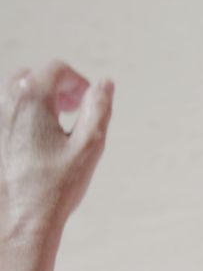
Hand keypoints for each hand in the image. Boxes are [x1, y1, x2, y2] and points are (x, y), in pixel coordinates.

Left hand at [0, 62, 113, 270]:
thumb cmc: (55, 187)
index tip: (88, 100)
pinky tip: (38, 139)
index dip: (77, 80)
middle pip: (28, 76)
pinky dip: (23, 115)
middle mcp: (6, 108)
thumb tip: (104, 84)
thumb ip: (99, 107)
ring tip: (55, 121)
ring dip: (36, 98)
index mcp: (31, 101)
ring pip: (12, 94)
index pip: (55, 68)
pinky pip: (5, 115)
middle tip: (72, 106)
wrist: (21, 222)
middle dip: (54, 85)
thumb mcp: (90, 144)